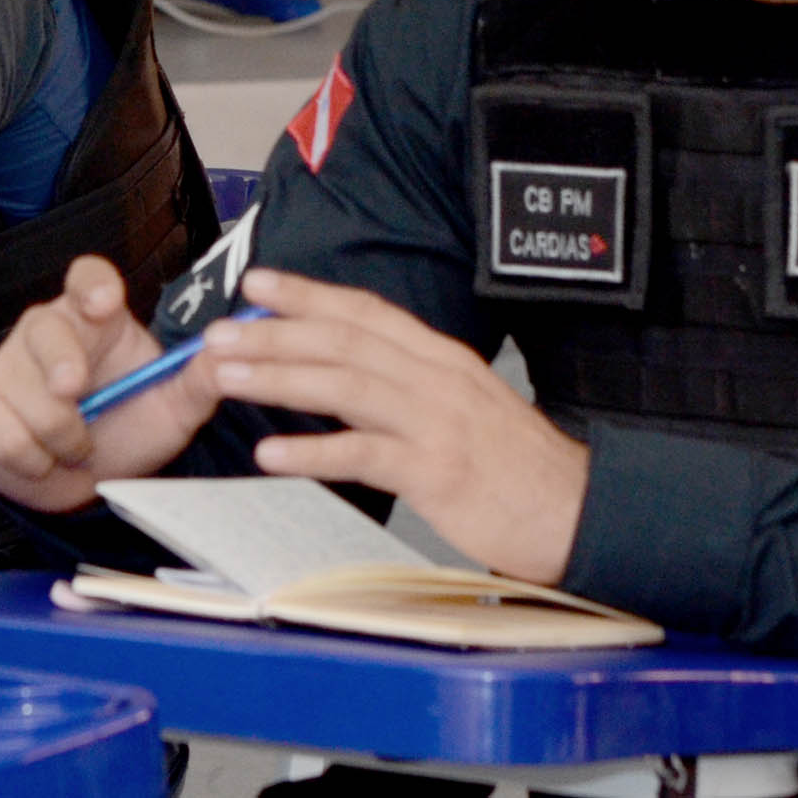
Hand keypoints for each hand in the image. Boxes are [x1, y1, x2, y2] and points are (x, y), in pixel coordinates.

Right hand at [0, 254, 216, 514]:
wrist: (83, 481)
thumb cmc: (128, 427)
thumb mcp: (173, 408)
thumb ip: (201, 379)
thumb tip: (230, 351)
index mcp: (94, 318)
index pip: (86, 277)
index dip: (92, 284)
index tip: (104, 302)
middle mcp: (46, 329)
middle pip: (45, 330)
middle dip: (62, 366)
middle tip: (76, 395)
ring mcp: (6, 364)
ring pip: (29, 398)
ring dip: (62, 439)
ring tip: (77, 445)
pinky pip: (2, 433)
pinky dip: (32, 460)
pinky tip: (43, 458)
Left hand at [201, 270, 590, 584]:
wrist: (579, 513)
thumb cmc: (517, 469)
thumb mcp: (466, 406)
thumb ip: (413, 384)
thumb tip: (351, 369)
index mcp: (442, 358)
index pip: (366, 311)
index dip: (308, 294)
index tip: (256, 283)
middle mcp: (437, 379)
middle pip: (344, 341)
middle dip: (275, 333)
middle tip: (218, 334)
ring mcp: (437, 423)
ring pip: (345, 386)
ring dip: (279, 377)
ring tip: (227, 376)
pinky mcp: (437, 472)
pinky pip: (363, 454)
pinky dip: (312, 449)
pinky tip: (271, 451)